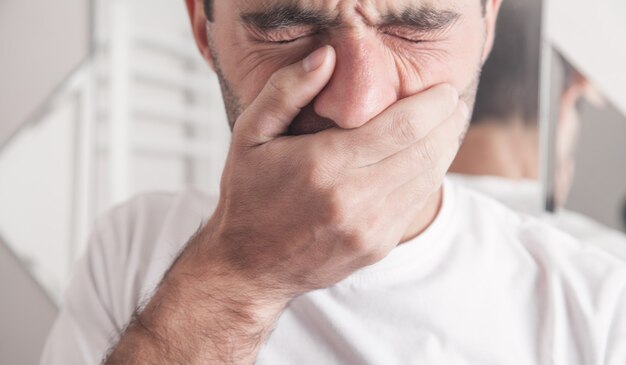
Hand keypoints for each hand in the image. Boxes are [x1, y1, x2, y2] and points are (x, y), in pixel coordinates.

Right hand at [105, 45, 467, 363]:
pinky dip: (429, 176)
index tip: (443, 89)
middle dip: (448, 121)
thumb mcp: (250, 134)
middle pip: (426, 150)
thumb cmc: (248, 195)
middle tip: (451, 102)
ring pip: (429, 178)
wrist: (249, 265)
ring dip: (445, 148)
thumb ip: (287, 90)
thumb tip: (327, 54)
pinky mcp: (377, 246)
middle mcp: (353, 199)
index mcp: (324, 165)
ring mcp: (369, 229)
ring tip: (448, 125)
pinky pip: (417, 203)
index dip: (433, 104)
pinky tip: (426, 158)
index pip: (404, 126)